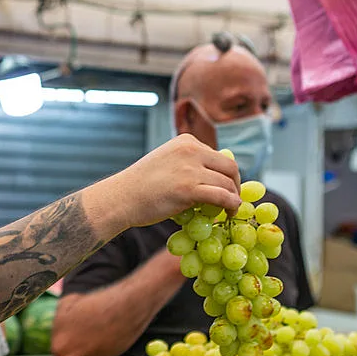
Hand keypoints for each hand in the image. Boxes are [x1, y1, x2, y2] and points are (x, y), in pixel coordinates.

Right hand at [108, 134, 240, 229]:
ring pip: (227, 183)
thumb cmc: (141, 185)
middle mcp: (190, 150)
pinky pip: (222, 197)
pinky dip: (231, 205)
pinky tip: (229, 213)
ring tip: (229, 210)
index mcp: (186, 141)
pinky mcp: (189, 189)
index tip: (225, 188)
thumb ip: (188, 163)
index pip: (219, 156)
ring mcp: (190, 169)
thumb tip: (214, 175)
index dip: (226, 175)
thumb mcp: (166, 162)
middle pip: (230, 167)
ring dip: (233, 199)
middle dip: (236, 185)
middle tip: (233, 200)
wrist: (120, 198)